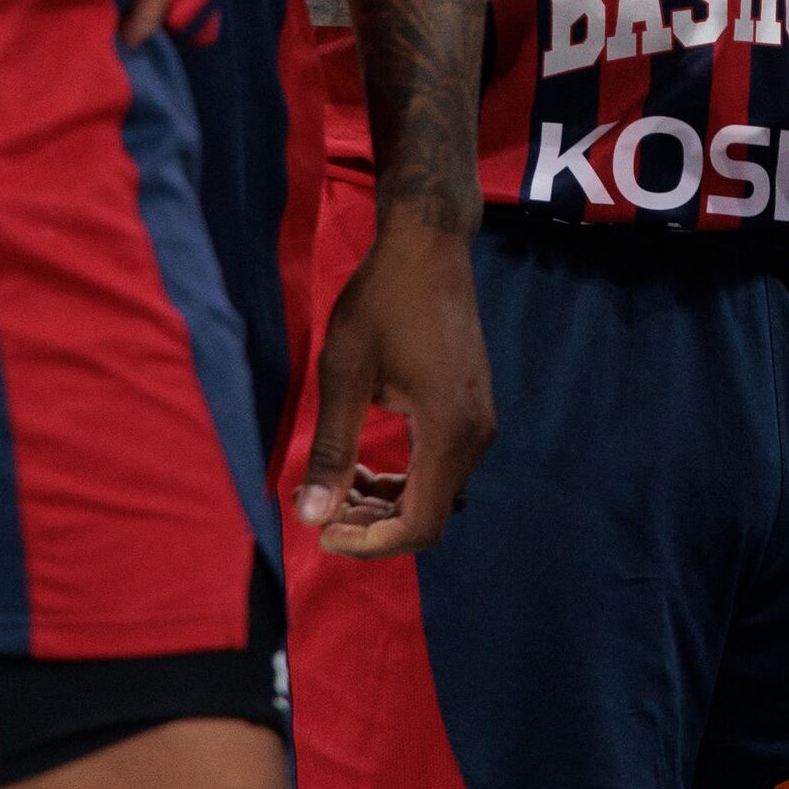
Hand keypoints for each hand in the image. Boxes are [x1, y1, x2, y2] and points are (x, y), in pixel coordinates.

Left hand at [299, 214, 493, 557]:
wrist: (428, 245)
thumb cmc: (382, 300)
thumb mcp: (344, 373)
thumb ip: (331, 448)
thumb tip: (311, 518)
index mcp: (449, 431)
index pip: (420, 525)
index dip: (369, 544)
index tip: (321, 532)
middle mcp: (475, 436)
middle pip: (428, 515)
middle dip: (369, 525)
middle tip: (315, 505)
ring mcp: (477, 422)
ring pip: (432, 494)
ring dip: (381, 503)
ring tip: (332, 485)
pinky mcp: (469, 410)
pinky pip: (437, 466)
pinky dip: (399, 478)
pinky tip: (361, 464)